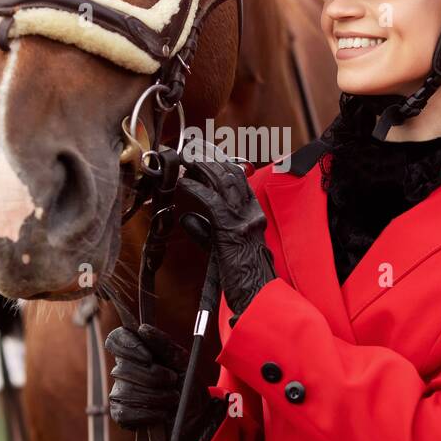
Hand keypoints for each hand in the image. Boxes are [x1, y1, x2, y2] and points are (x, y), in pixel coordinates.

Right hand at [107, 323, 226, 440]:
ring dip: (156, 397)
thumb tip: (142, 329)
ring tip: (173, 399)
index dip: (128, 346)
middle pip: (123, 368)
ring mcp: (119, 392)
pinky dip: (149, 414)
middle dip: (153, 376)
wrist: (196, 416)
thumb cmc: (187, 383)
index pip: (116, 339)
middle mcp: (123, 370)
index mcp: (136, 351)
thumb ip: (164, 343)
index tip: (148, 356)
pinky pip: (126, 412)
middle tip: (173, 381)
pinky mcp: (121, 415)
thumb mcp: (182, 361)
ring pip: (127, 391)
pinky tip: (162, 414)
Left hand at [176, 156, 276, 324]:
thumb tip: (187, 218)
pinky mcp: (233, 231)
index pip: (238, 177)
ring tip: (185, 158)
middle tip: (190, 145)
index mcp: (254, 212)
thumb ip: (207, 230)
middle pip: (231, 173)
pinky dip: (197, 190)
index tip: (202, 150)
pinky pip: (212, 203)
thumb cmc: (242, 276)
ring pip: (224, 182)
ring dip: (202, 167)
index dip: (219, 160)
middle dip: (210, 155)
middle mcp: (252, 212)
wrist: (256, 295)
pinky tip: (184, 183)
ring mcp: (244, 220)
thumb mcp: (223, 247)